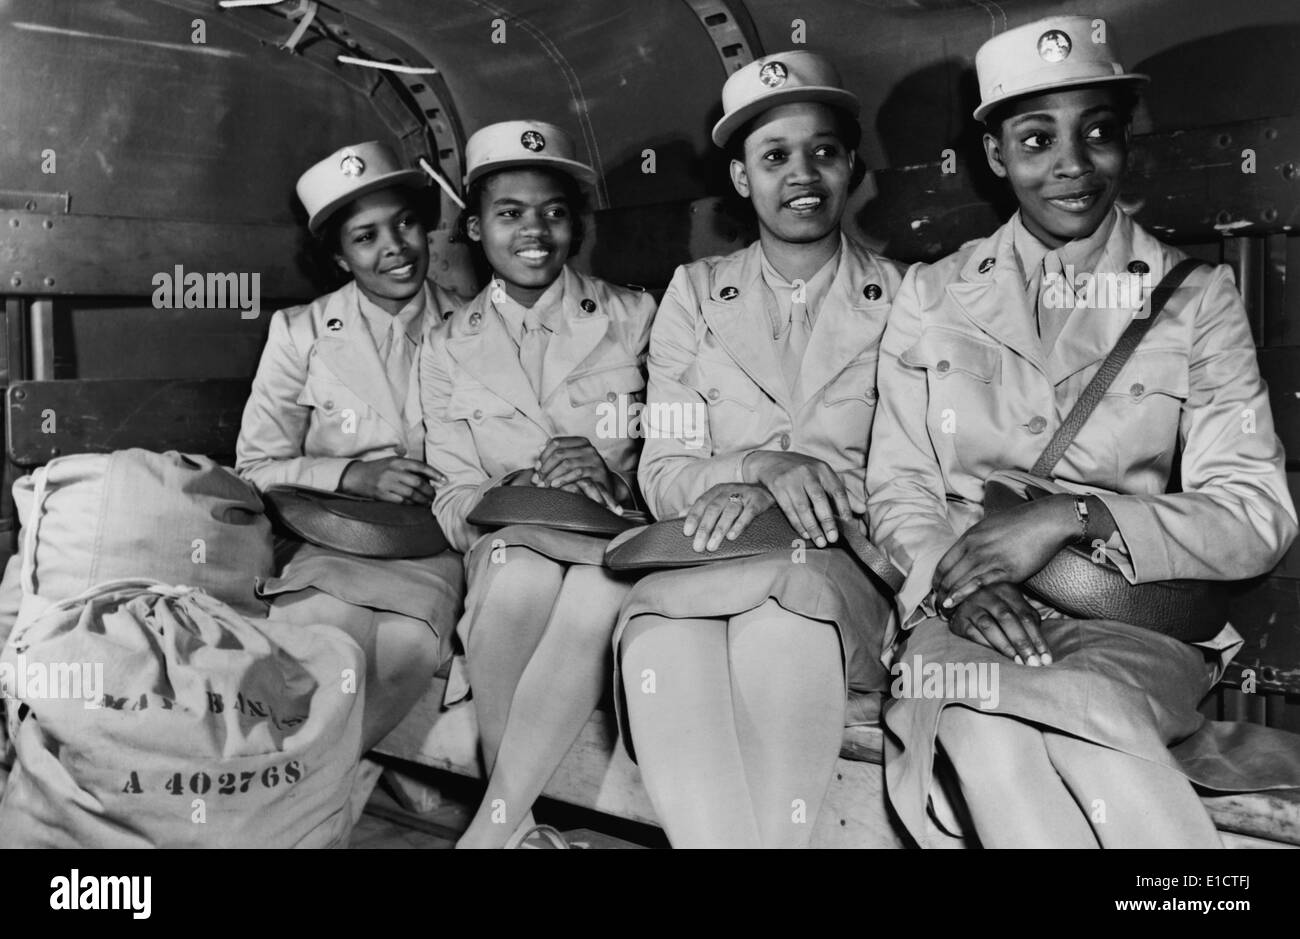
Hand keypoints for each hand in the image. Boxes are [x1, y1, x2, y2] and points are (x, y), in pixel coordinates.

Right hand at [339, 457, 446, 503]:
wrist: (355, 476)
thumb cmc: (377, 469)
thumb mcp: (391, 461)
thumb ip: (407, 466)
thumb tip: (427, 477)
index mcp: (397, 461)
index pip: (420, 466)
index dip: (434, 473)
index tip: (445, 480)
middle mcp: (393, 471)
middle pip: (417, 482)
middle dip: (429, 490)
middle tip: (435, 495)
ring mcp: (386, 483)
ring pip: (410, 493)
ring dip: (422, 499)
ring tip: (429, 502)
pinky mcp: (382, 495)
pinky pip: (400, 501)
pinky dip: (411, 504)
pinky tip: (416, 505)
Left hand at [532, 436, 621, 510]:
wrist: (605, 487)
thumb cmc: (584, 475)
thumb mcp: (571, 462)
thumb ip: (556, 454)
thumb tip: (539, 447)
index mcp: (580, 442)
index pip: (556, 442)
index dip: (543, 455)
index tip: (535, 468)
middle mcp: (588, 448)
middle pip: (559, 453)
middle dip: (545, 468)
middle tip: (536, 480)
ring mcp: (594, 459)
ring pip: (566, 463)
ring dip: (551, 475)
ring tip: (543, 485)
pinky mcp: (598, 471)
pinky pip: (577, 473)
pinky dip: (563, 479)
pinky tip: (555, 485)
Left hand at [682, 483, 774, 551]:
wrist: (766, 486)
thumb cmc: (737, 497)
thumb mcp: (719, 499)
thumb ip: (700, 507)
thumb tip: (679, 515)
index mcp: (716, 491)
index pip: (701, 503)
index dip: (693, 517)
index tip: (687, 532)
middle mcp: (728, 491)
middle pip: (713, 509)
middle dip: (704, 528)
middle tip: (698, 546)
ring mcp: (744, 495)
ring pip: (729, 512)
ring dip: (719, 530)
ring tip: (712, 546)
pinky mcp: (758, 501)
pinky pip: (748, 513)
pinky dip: (739, 525)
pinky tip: (731, 536)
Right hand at [742, 450, 863, 547]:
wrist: (770, 461)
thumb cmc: (802, 471)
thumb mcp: (822, 476)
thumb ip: (842, 492)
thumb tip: (862, 510)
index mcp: (823, 469)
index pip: (837, 490)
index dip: (844, 508)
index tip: (848, 524)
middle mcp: (808, 472)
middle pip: (820, 499)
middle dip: (827, 521)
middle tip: (833, 538)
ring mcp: (791, 479)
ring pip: (803, 507)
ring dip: (812, 527)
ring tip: (820, 542)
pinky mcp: (778, 486)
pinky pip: (789, 509)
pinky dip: (797, 524)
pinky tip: (805, 534)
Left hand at [934, 495, 1078, 610]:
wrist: (1047, 521)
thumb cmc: (1021, 523)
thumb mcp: (990, 526)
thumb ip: (976, 540)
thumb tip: (966, 550)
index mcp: (970, 537)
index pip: (944, 563)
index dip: (937, 580)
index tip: (936, 590)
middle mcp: (976, 548)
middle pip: (949, 575)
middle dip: (940, 593)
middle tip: (936, 606)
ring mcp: (990, 559)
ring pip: (960, 582)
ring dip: (949, 598)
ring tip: (944, 611)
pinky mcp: (1007, 571)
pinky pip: (979, 585)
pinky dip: (964, 595)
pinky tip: (955, 603)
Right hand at [947, 583, 1051, 665]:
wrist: (963, 606)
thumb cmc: (996, 612)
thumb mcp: (1015, 610)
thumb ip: (1029, 623)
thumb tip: (1043, 652)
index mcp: (1006, 590)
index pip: (1026, 616)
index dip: (1037, 638)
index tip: (1046, 659)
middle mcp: (987, 594)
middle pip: (1007, 619)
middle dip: (1022, 642)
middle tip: (1033, 663)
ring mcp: (971, 606)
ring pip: (989, 626)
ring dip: (1005, 646)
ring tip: (1017, 662)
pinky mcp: (959, 619)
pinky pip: (973, 634)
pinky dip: (986, 646)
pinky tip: (997, 658)